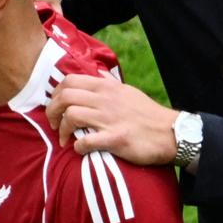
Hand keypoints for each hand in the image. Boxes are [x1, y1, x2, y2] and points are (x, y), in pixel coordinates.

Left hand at [45, 73, 178, 165]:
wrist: (171, 133)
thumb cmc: (147, 114)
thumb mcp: (128, 91)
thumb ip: (110, 82)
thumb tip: (98, 73)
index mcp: (107, 87)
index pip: (70, 80)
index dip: (55, 94)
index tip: (55, 107)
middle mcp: (106, 99)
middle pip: (65, 96)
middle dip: (52, 112)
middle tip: (53, 124)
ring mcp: (110, 119)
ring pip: (71, 116)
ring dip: (62, 130)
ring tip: (64, 140)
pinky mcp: (116, 139)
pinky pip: (86, 141)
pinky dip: (77, 147)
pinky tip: (80, 149)